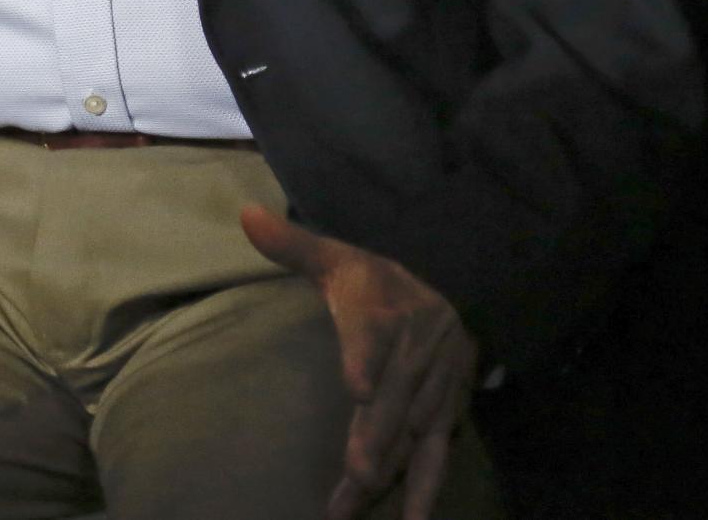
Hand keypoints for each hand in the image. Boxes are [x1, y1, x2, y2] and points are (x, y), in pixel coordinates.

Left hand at [241, 205, 478, 519]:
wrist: (460, 290)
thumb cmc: (378, 281)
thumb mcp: (339, 257)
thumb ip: (294, 244)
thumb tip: (247, 216)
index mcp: (388, 311)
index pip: (376, 335)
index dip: (367, 360)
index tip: (357, 387)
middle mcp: (418, 353)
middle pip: (395, 398)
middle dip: (378, 436)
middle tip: (358, 472)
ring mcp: (436, 389)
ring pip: (413, 434)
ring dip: (391, 469)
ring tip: (360, 498)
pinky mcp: (448, 416)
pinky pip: (437, 456)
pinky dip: (425, 490)